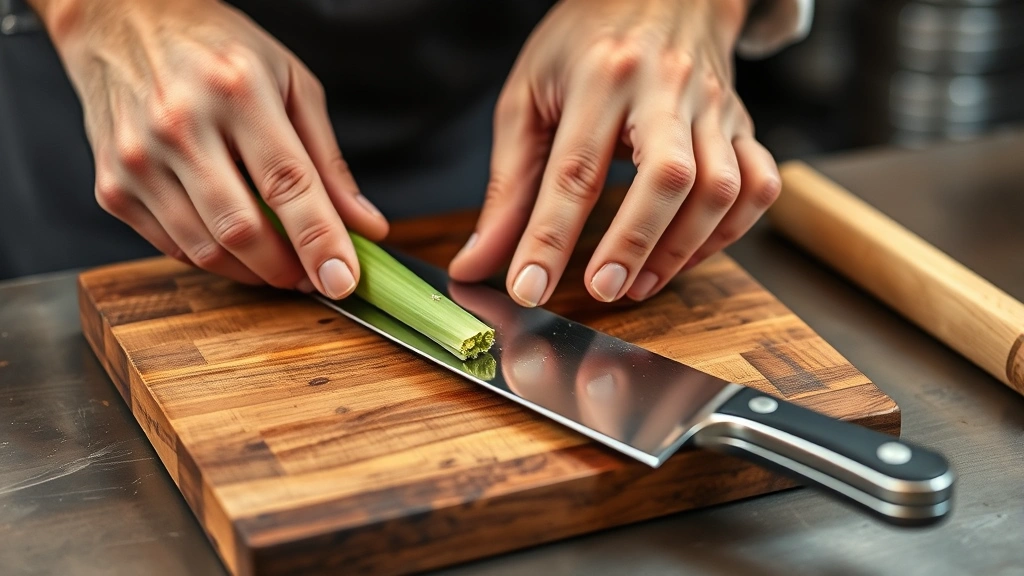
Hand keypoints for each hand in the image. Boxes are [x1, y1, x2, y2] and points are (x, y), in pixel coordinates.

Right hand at [34, 0, 387, 297]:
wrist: (123, 23)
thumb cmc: (218, 51)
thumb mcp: (292, 84)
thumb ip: (329, 162)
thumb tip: (366, 225)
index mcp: (235, 89)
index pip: (287, 183)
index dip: (320, 239)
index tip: (343, 279)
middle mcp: (179, 124)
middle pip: (241, 228)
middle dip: (287, 268)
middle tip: (313, 274)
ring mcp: (138, 159)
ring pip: (205, 249)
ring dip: (253, 271)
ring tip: (281, 263)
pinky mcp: (112, 186)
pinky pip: (173, 247)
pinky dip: (213, 257)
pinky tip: (234, 242)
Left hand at [448, 0, 780, 305]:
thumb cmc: (584, 43)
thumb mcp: (528, 97)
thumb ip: (507, 186)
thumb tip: (477, 263)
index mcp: (600, 75)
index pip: (574, 170)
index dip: (549, 238)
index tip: (528, 288)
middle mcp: (664, 88)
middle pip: (668, 176)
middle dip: (634, 243)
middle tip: (602, 289)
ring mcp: (712, 107)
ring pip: (721, 187)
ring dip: (683, 249)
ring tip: (638, 284)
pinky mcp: (743, 123)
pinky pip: (758, 185)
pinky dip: (729, 232)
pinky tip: (687, 252)